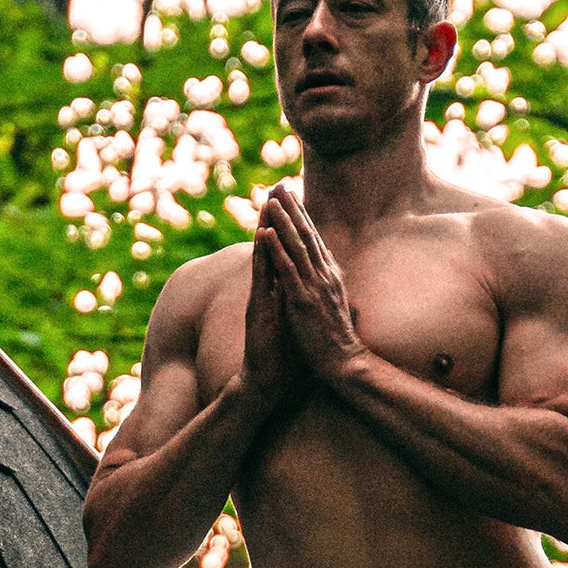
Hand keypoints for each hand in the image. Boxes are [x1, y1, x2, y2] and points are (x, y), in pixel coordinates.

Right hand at [243, 216, 293, 403]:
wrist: (267, 378)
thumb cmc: (283, 353)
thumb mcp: (295, 320)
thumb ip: (298, 301)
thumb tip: (310, 289)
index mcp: (281, 290)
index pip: (287, 253)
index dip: (292, 229)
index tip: (298, 204)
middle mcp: (269, 288)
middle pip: (274, 247)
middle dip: (278, 218)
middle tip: (280, 189)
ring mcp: (261, 295)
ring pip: (264, 255)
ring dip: (266, 227)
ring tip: (268, 200)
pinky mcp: (257, 306)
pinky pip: (260, 275)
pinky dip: (262, 253)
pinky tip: (262, 234)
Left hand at [259, 184, 365, 383]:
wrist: (345, 362)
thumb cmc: (338, 338)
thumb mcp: (336, 302)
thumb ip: (330, 280)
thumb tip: (327, 262)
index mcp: (330, 274)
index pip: (314, 238)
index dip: (302, 215)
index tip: (291, 195)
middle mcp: (324, 274)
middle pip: (306, 234)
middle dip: (292, 208)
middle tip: (279, 185)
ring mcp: (314, 286)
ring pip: (296, 245)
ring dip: (283, 221)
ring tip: (271, 200)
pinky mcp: (303, 301)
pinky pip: (287, 269)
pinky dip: (276, 249)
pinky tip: (266, 233)